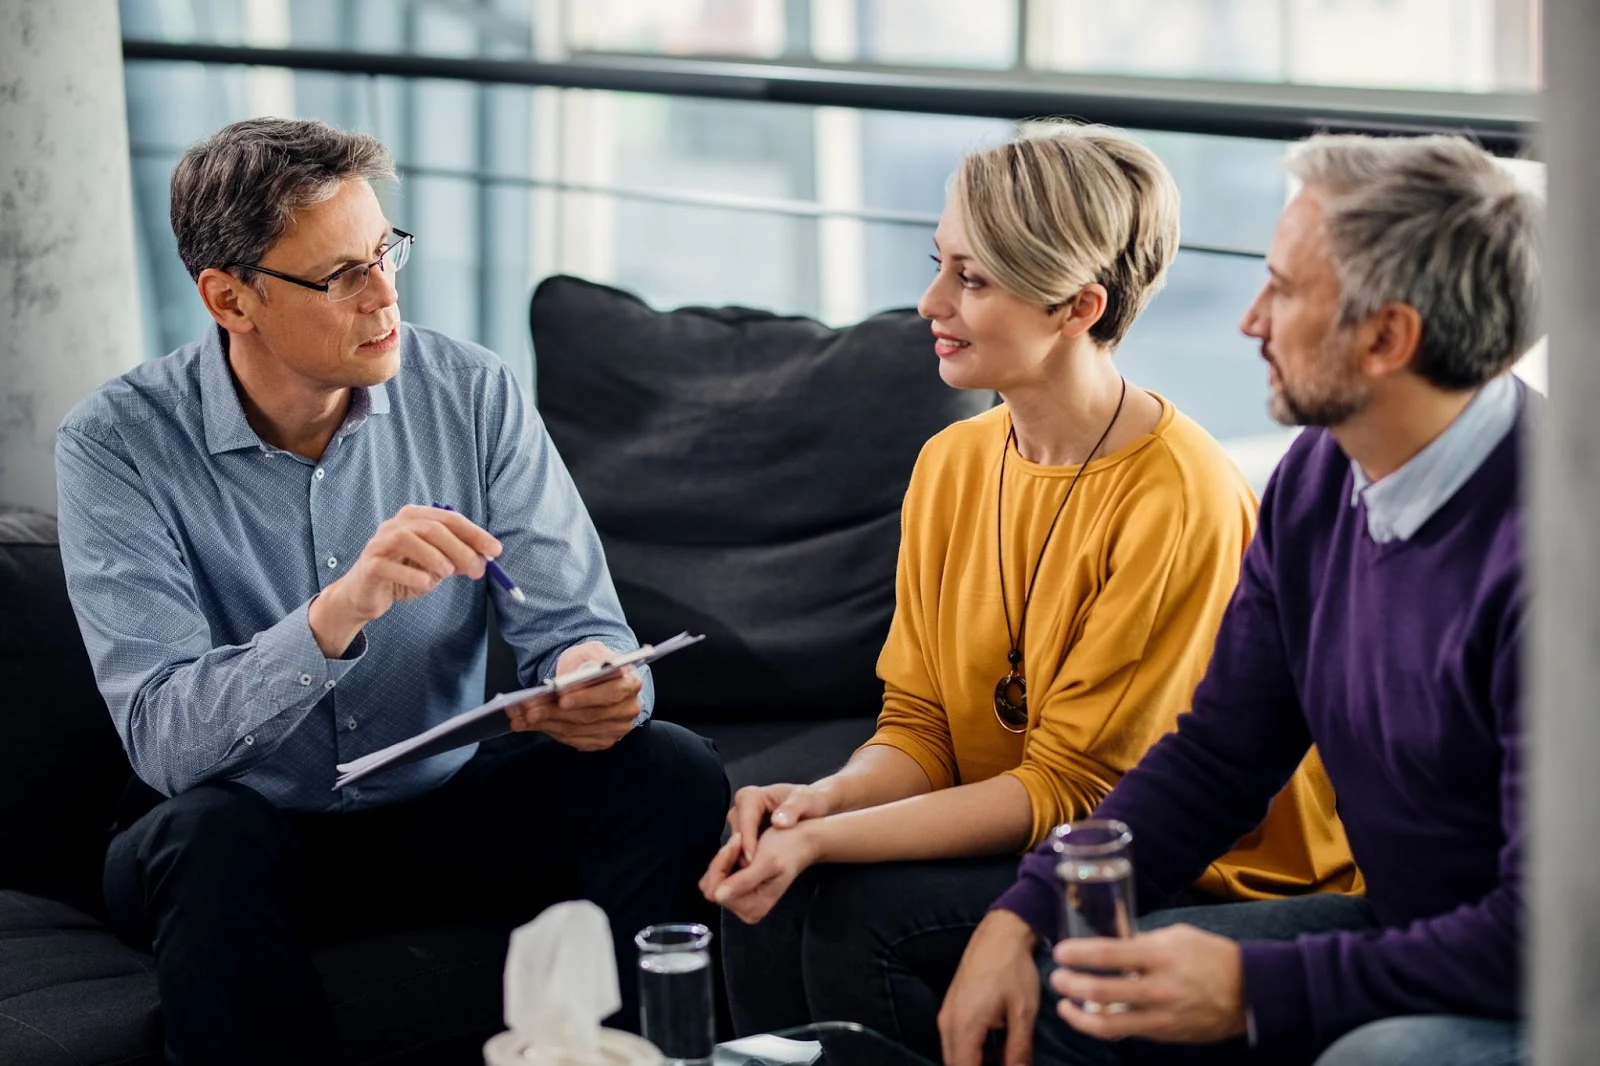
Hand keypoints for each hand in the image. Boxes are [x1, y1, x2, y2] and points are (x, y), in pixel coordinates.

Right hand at [310, 505, 498, 655]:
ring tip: (448, 573)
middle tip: (477, 570)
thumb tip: (484, 558)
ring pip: (409, 540)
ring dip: (435, 557)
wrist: (365, 594)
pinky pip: (390, 566)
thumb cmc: (403, 575)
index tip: (495, 551)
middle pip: (432, 528)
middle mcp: (396, 524)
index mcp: (415, 517)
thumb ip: (456, 559)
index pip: (450, 519)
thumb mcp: (436, 566)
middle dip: (460, 548)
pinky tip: (426, 583)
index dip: (475, 534)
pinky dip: (411, 574)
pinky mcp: (369, 564)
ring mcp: (380, 542)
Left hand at [505, 641, 642, 751]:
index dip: (584, 697)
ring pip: (576, 730)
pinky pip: (572, 740)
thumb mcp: (591, 651)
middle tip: (527, 710)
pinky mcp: (602, 741)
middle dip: (553, 713)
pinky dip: (549, 732)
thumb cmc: (593, 663)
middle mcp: (628, 709)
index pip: (609, 694)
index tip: (559, 697)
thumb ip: (587, 661)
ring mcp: (616, 729)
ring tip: (520, 717)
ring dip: (545, 724)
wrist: (599, 677)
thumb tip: (572, 680)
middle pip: (588, 716)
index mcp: (630, 683)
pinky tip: (529, 724)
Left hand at [700, 820, 820, 923]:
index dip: (721, 865)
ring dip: (723, 859)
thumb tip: (718, 896)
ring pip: (713, 882)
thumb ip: (744, 881)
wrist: (800, 842)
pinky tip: (739, 851)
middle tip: (738, 840)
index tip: (737, 841)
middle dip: (722, 861)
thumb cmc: (787, 849)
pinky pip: (718, 878)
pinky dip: (725, 861)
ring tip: (740, 843)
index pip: (716, 891)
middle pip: (712, 888)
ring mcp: (741, 902)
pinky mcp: (739, 891)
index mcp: (754, 908)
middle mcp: (746, 910)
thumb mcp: (767, 862)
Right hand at [726, 783, 832, 862]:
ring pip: (736, 845)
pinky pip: (742, 850)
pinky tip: (762, 870)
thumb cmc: (810, 802)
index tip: (754, 862)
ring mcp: (740, 821)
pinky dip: (751, 860)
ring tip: (762, 873)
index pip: (744, 824)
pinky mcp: (744, 833)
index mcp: (750, 796)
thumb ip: (793, 809)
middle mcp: (740, 808)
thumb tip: (777, 822)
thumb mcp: (806, 802)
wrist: (813, 806)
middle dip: (745, 854)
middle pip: (736, 836)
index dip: (748, 843)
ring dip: (747, 859)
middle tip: (758, 872)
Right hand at [938, 909, 1040, 1065]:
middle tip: (1005, 1064)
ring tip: (1004, 1061)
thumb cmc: (1012, 969)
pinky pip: (956, 1041)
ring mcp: (947, 1015)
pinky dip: (972, 1051)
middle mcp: (948, 1023)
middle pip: (955, 1065)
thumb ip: (1019, 1050)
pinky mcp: (951, 1008)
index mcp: (964, 1027)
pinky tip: (996, 1049)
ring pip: (954, 1055)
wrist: (1000, 934)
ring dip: (975, 1063)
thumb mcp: (1023, 1012)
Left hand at [1049, 925, 1247, 1043]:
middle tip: (1057, 978)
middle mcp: (1158, 988)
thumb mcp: (1176, 936)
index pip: (1108, 954)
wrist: (1249, 992)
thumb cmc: (1210, 956)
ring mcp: (1161, 1015)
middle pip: (1100, 991)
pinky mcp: (1164, 1034)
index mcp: (1160, 956)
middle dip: (1070, 985)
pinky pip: (1126, 1033)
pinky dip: (1103, 1026)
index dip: (1078, 954)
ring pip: (1108, 1024)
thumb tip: (1110, 937)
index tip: (1060, 952)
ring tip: (1063, 1005)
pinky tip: (1090, 1018)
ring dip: (1078, 1016)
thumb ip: (1142, 940)